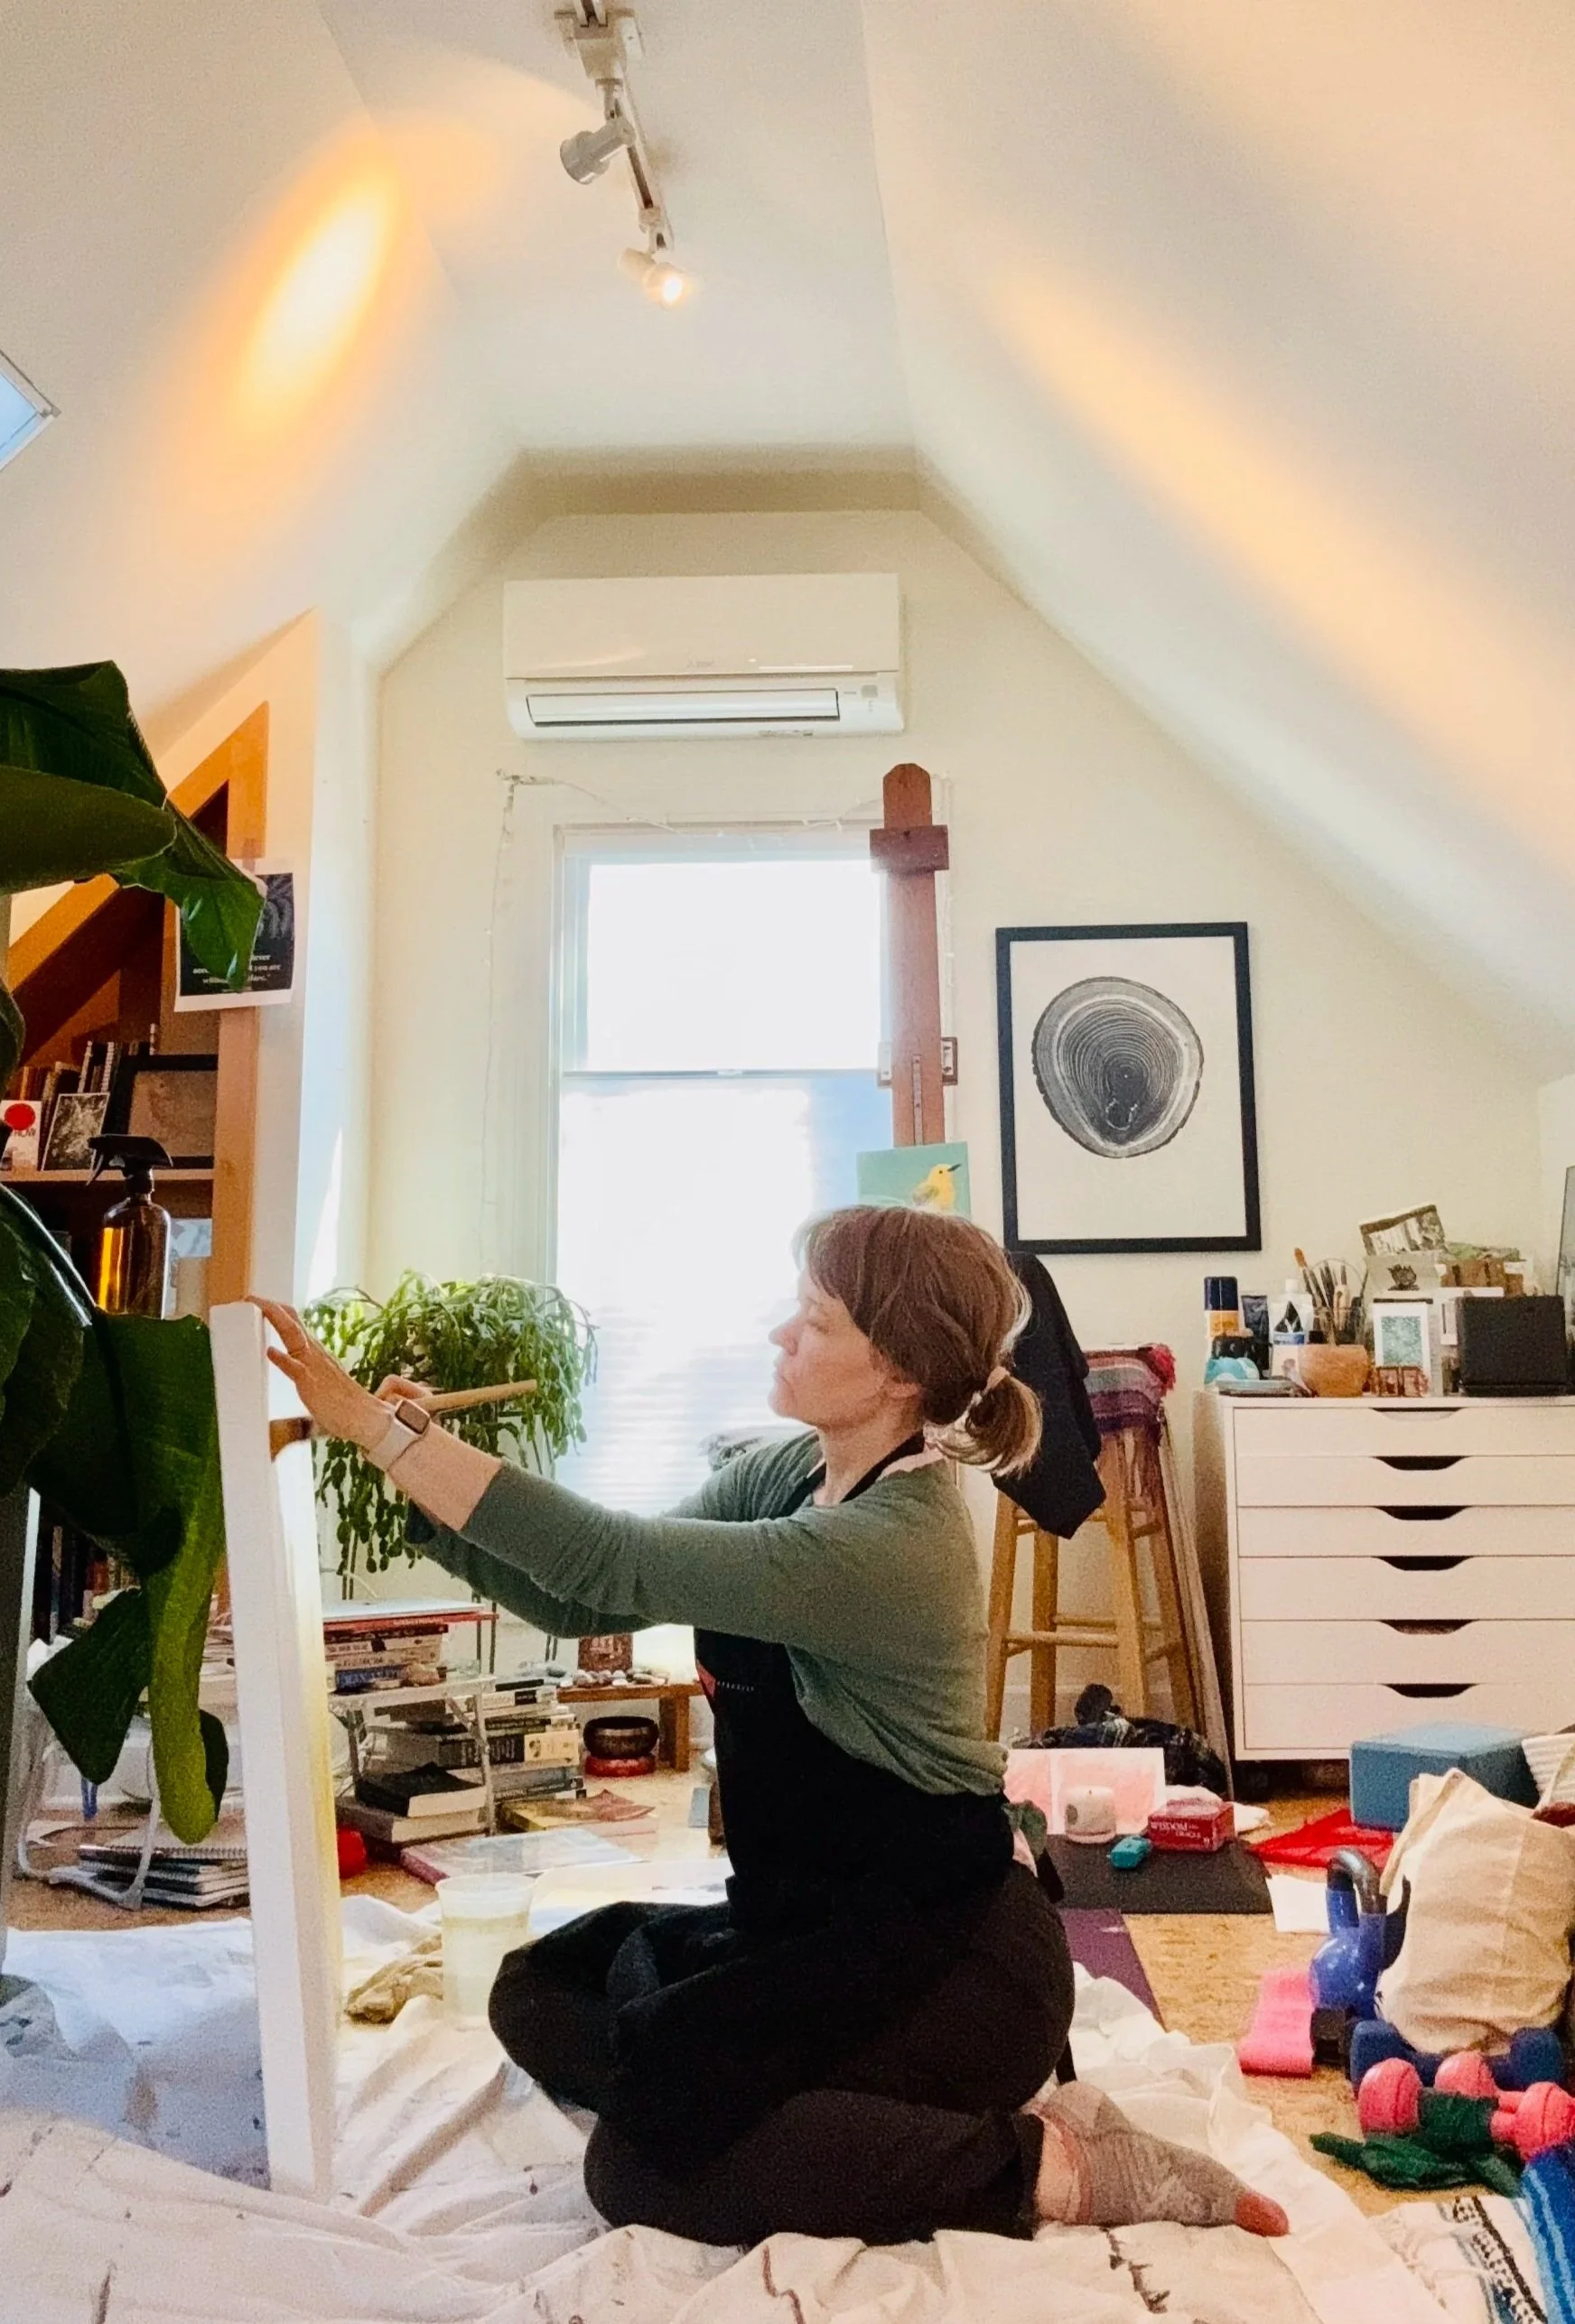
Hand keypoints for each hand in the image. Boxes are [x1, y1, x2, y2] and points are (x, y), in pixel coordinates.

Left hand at [250, 1298, 394, 1452]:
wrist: (364, 1416)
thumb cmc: (341, 1401)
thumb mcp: (320, 1378)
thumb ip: (305, 1368)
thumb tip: (289, 1362)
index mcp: (315, 1350)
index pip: (294, 1322)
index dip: (276, 1310)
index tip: (257, 1301)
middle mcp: (314, 1352)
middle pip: (292, 1320)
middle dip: (270, 1306)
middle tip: (250, 1297)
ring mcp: (313, 1365)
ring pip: (293, 1335)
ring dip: (275, 1319)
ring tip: (257, 1307)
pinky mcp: (311, 1383)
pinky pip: (295, 1368)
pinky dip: (282, 1359)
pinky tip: (271, 1351)